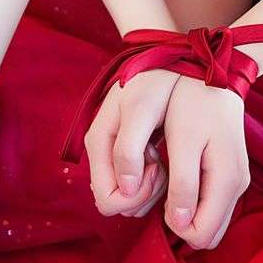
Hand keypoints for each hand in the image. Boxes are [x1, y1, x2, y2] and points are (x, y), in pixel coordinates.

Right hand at [83, 67, 178, 217]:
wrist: (165, 59)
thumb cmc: (153, 81)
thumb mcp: (141, 110)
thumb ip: (128, 151)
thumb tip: (124, 191)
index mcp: (98, 144)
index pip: (108, 200)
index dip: (134, 196)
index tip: (158, 167)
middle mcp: (102, 154)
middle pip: (118, 203)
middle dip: (143, 194)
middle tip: (162, 163)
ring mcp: (113, 155)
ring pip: (128, 197)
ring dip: (150, 187)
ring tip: (162, 156)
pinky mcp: (129, 154)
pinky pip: (137, 185)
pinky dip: (153, 178)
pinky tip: (163, 156)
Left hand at [160, 76, 249, 249]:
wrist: (213, 70)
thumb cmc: (193, 102)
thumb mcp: (184, 140)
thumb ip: (183, 184)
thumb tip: (181, 224)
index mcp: (228, 181)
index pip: (201, 236)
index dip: (173, 222)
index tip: (159, 192)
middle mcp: (237, 186)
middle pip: (206, 234)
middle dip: (178, 219)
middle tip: (161, 184)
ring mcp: (236, 179)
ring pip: (207, 219)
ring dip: (183, 207)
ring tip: (168, 172)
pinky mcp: (231, 171)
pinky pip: (209, 202)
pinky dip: (190, 196)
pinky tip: (177, 169)